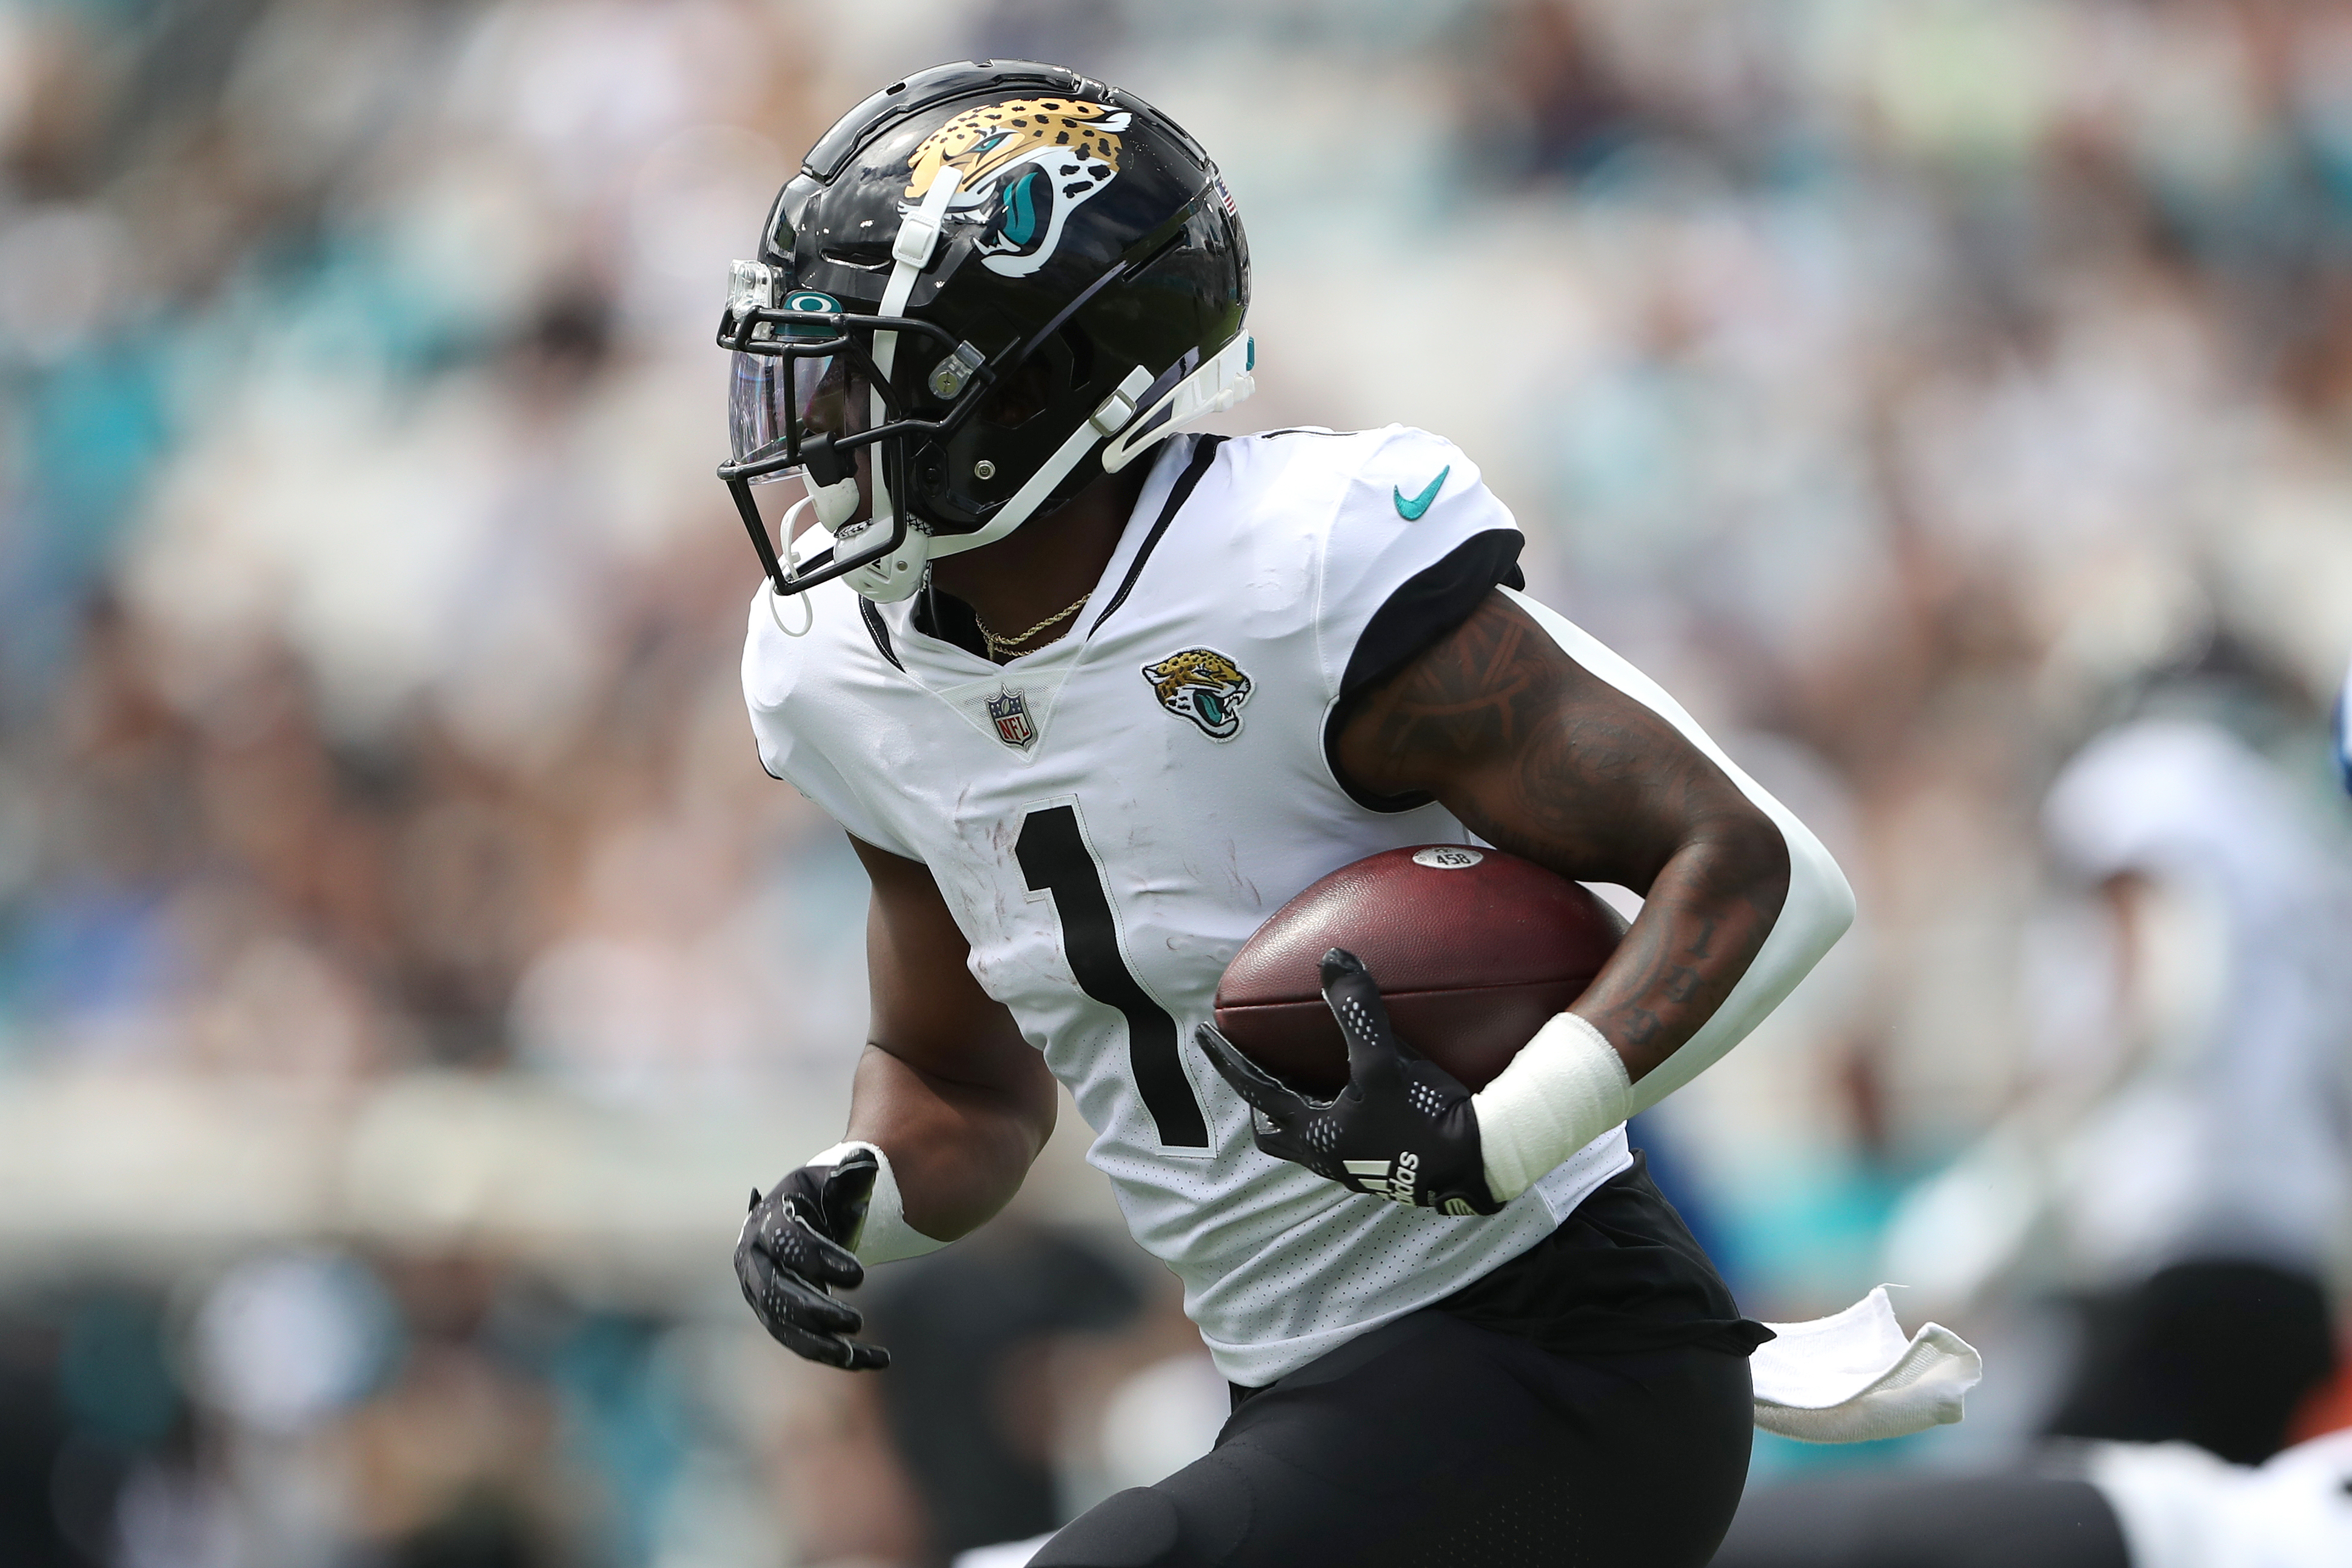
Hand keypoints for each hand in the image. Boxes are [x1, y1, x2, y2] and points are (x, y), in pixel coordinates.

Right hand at [735, 1147, 889, 1369]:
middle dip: (814, 1310)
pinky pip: (801, 1342)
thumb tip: (865, 1166)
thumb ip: (851, 1174)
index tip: (861, 1276)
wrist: (810, 1217)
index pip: (786, 1243)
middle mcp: (753, 1260)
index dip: (819, 1259)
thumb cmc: (823, 1196)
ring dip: (818, 1344)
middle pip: (775, 1292)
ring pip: (783, 1326)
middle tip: (857, 1320)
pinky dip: (833, 1355)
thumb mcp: (836, 1180)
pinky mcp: (777, 1317)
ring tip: (854, 1354)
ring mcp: (761, 1293)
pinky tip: (873, 1361)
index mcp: (765, 1220)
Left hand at [1197, 947, 1502, 1215]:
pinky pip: (1343, 1143)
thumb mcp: (1386, 1061)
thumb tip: (1333, 959)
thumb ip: (1356, 1011)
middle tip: (1262, 1068)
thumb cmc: (1426, 1116)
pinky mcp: (1382, 1170)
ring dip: (1299, 1111)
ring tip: (1309, 1079)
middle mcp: (1326, 1156)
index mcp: (1314, 1131)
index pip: (1254, 1088)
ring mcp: (1354, 1167)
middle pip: (1272, 1131)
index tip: (1200, 1034)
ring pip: (1307, 1142)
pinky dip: (1336, 1118)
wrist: (1477, 1163)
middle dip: (1261, 1100)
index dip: (1225, 1058)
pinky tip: (1360, 1099)